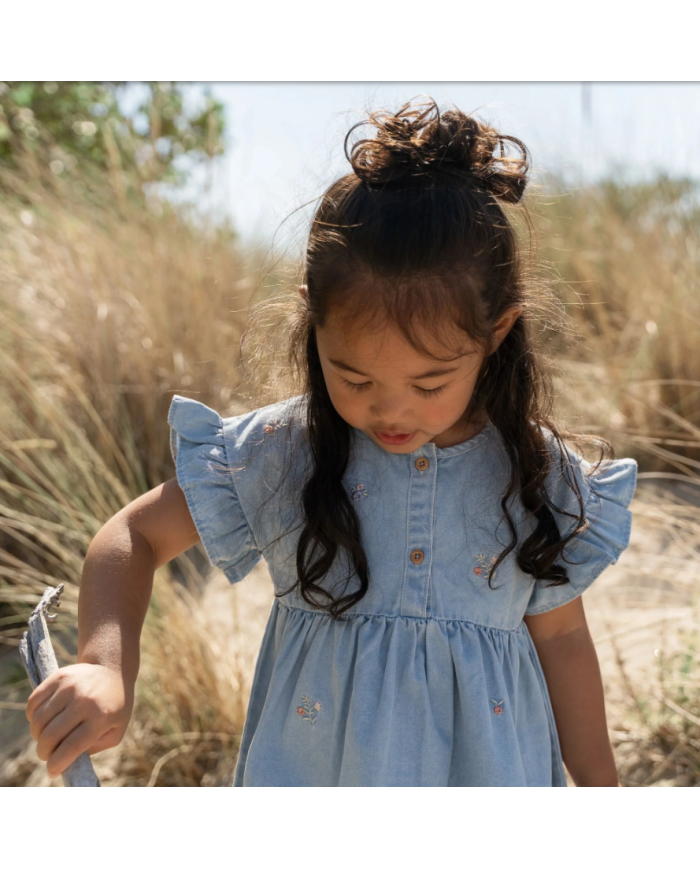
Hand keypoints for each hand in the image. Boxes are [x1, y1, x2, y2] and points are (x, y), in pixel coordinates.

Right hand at [26, 662, 132, 778]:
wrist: (112, 669)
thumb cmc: (115, 705)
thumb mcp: (116, 730)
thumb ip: (95, 748)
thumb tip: (68, 761)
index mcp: (101, 716)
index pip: (71, 747)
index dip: (56, 764)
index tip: (51, 772)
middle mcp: (84, 700)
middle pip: (51, 736)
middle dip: (43, 753)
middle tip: (47, 755)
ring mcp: (69, 686)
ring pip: (38, 721)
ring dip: (37, 735)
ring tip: (46, 737)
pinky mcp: (58, 677)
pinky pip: (33, 703)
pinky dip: (32, 717)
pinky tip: (43, 720)